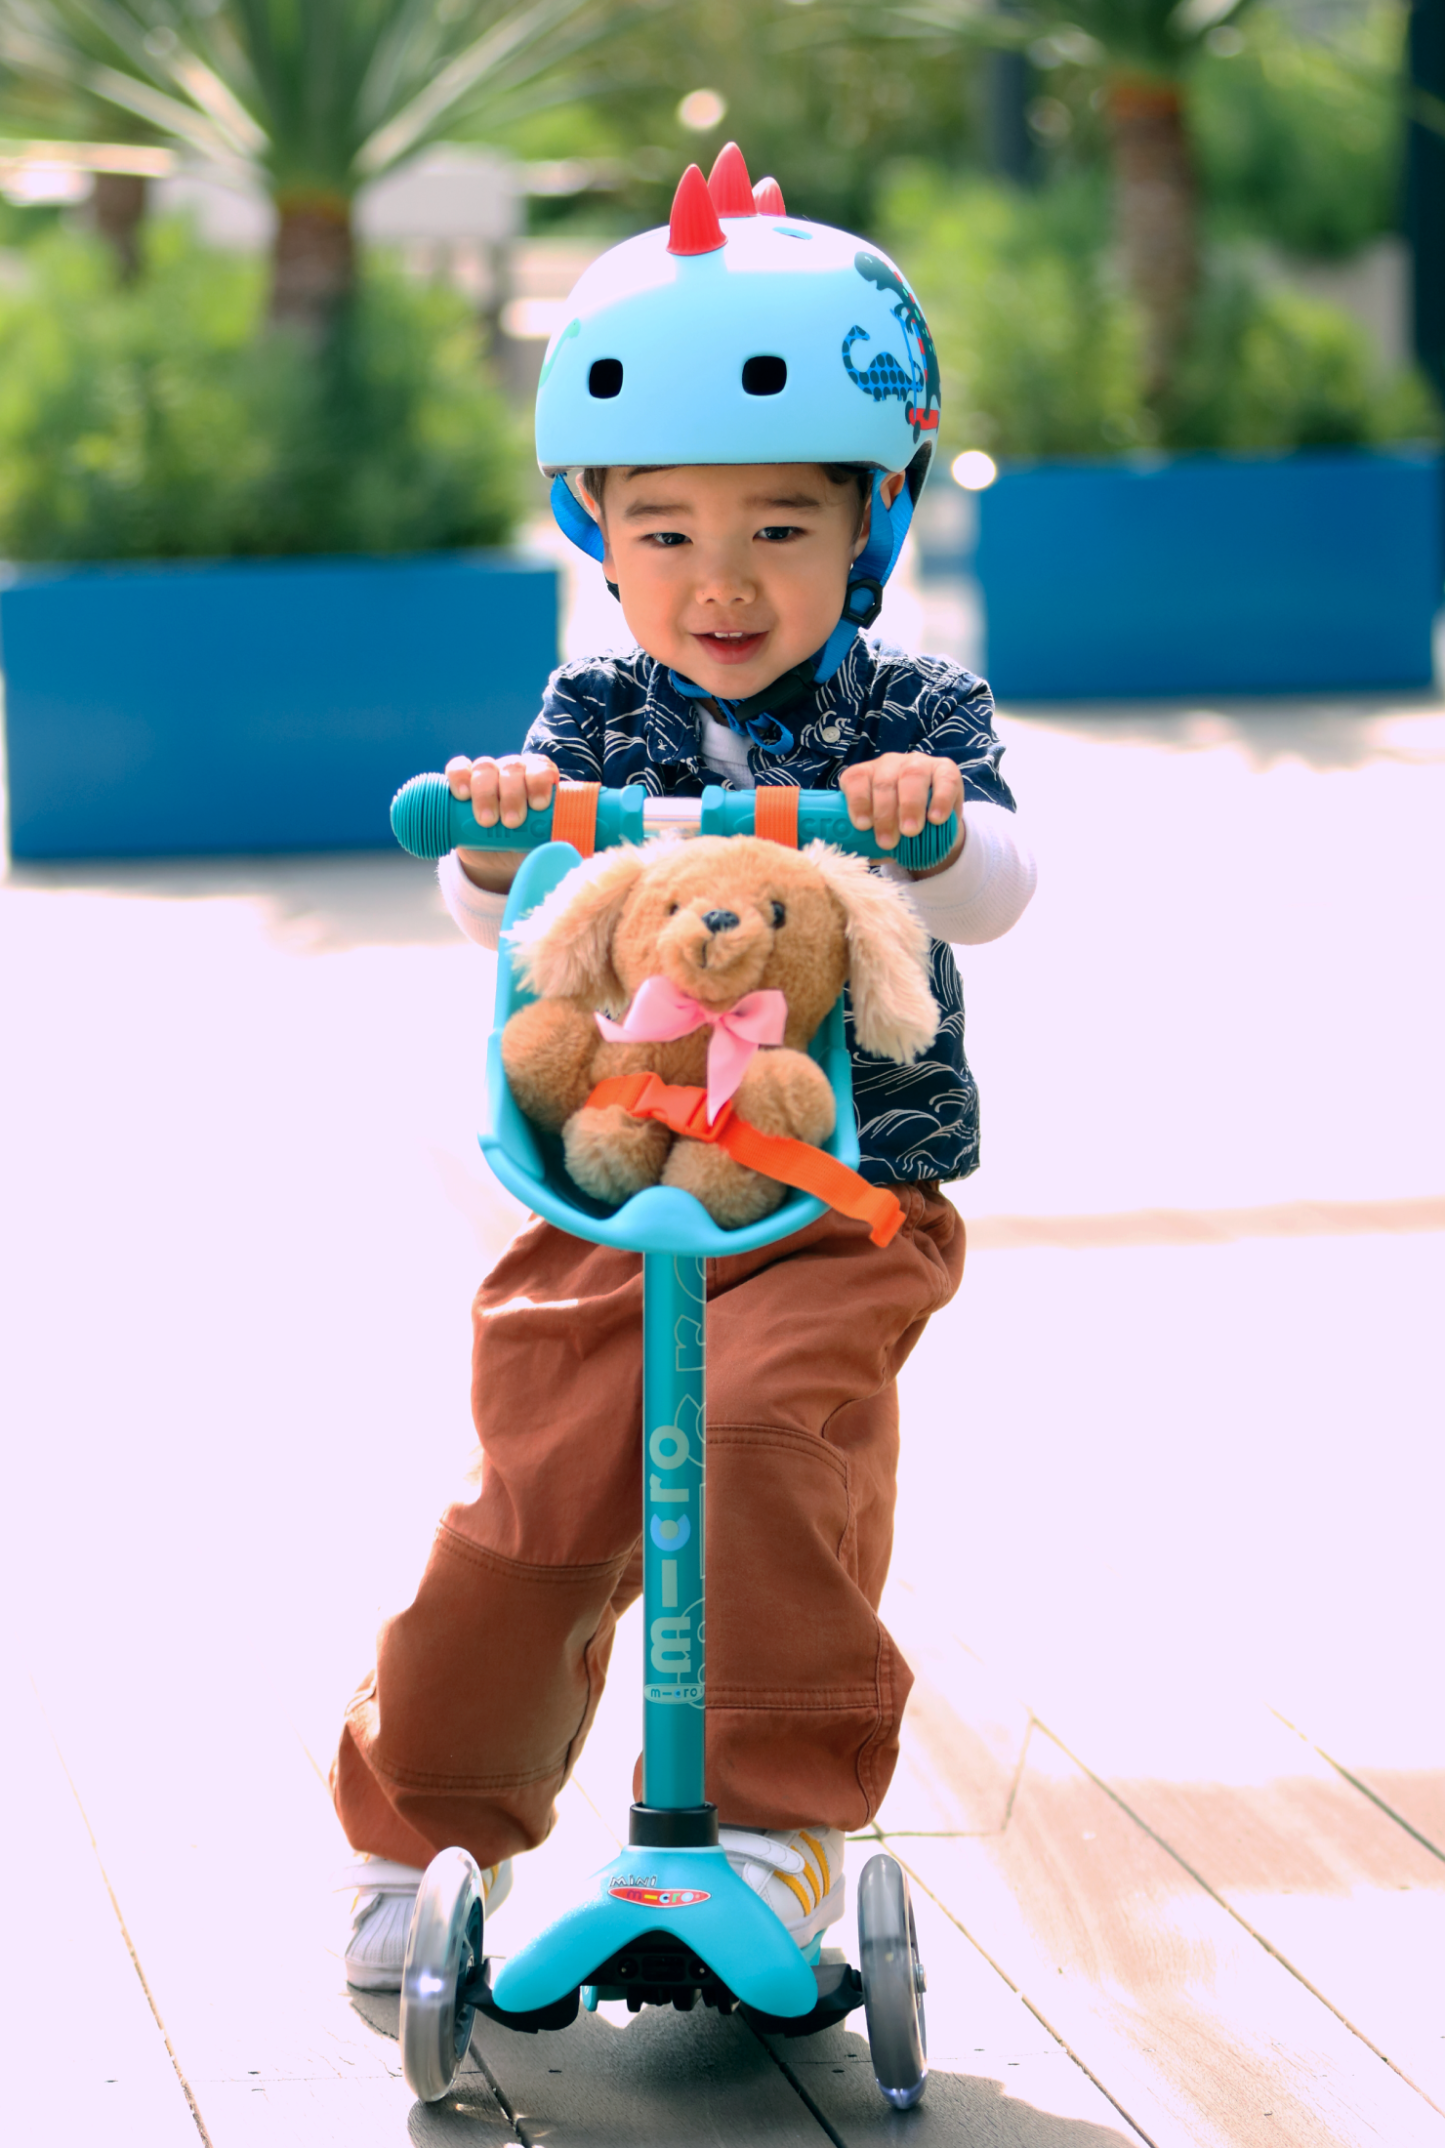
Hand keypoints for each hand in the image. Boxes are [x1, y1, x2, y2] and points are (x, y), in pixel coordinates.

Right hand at [445, 752, 559, 890]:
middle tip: (512, 822)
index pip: (541, 768)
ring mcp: (487, 774)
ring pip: (485, 768)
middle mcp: (514, 771)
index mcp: (539, 778)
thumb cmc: (528, 844)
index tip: (538, 805)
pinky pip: (458, 769)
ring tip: (488, 820)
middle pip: (512, 768)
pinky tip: (462, 795)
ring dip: (486, 793)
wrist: (498, 858)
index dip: (539, 782)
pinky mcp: (462, 783)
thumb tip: (574, 856)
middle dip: (512, 794)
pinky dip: (459, 777)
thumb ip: (560, 844)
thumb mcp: (545, 844)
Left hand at [839, 753, 964, 875]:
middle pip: (884, 782)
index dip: (857, 801)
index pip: (856, 779)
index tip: (862, 826)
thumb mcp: (880, 832)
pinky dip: (940, 801)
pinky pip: (943, 781)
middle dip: (885, 814)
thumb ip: (866, 841)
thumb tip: (857, 858)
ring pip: (911, 777)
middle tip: (888, 841)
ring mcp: (919, 763)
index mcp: (868, 775)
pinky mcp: (946, 769)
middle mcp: (890, 764)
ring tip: (910, 831)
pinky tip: (935, 819)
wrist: (934, 822)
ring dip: (909, 806)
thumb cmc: (898, 826)